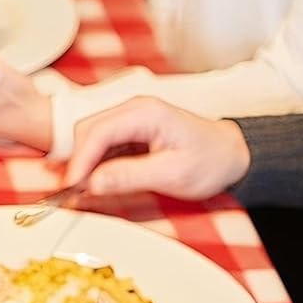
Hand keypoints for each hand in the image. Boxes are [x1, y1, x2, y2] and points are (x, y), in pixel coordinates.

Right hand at [64, 97, 250, 200]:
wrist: (233, 155)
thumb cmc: (211, 161)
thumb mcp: (173, 174)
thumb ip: (130, 176)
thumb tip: (92, 182)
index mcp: (145, 113)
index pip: (97, 132)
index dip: (79, 160)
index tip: (70, 185)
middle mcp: (133, 110)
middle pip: (88, 131)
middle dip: (76, 161)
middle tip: (69, 192)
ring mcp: (130, 120)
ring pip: (91, 138)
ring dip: (81, 163)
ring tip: (75, 191)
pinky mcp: (130, 132)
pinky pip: (102, 146)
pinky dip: (92, 164)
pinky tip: (89, 182)